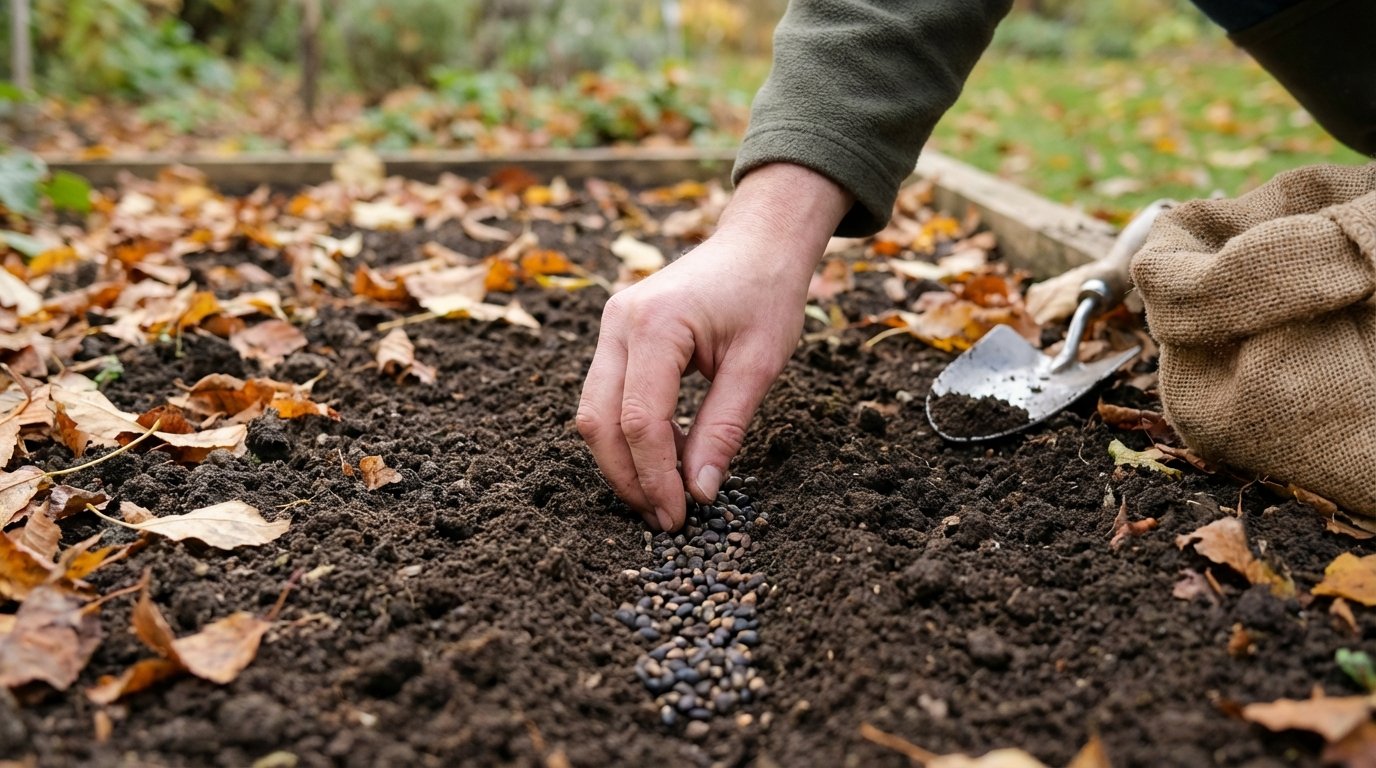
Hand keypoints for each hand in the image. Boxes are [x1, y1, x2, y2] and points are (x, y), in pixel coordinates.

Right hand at [577, 164, 851, 530]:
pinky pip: (606, 395)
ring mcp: (611, 325)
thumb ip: (724, 429)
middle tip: (664, 518)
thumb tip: (700, 493)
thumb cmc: (767, 294)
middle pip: (600, 420)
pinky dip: (627, 433)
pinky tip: (663, 455)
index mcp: (657, 324)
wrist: (758, 242)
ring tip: (663, 493)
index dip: (654, 477)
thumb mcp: (759, 365)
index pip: (640, 419)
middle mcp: (620, 322)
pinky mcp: (615, 334)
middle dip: (627, 477)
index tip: (678, 516)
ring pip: (593, 411)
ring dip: (622, 459)